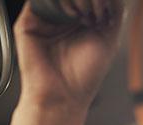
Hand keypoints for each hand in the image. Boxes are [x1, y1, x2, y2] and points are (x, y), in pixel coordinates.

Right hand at [0, 0, 124, 124]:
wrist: (65, 97)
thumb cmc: (85, 75)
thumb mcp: (109, 38)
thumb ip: (114, 11)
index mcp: (77, 18)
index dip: (98, 0)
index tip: (106, 14)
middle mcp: (59, 16)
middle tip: (98, 14)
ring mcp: (42, 19)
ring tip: (87, 18)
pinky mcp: (27, 24)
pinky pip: (39, 2)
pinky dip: (59, 3)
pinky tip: (74, 17)